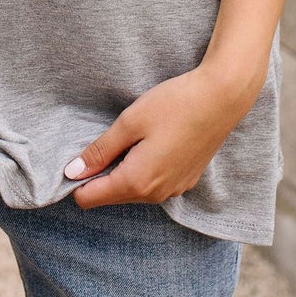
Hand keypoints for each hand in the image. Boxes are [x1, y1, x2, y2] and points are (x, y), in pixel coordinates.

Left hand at [63, 62, 262, 210]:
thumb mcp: (129, 123)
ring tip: (133, 135)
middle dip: (101, 173)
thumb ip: (100, 151)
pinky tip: (153, 140)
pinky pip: (153, 183)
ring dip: (124, 169)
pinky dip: (144, 168)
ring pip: (133, 190)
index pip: (89, 199)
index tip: (79, 154)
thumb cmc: (174, 105)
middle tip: (108, 137)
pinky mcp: (186, 180)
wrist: (222, 98)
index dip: (77, 179)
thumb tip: (72, 172)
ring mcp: (174, 190)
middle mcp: (156, 195)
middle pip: (111, 195)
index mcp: (137, 182)